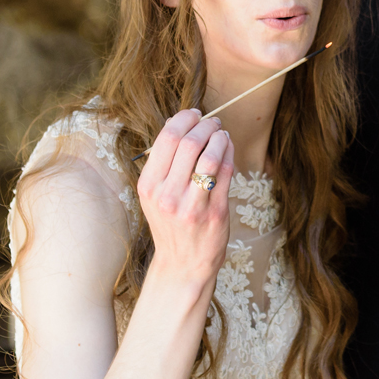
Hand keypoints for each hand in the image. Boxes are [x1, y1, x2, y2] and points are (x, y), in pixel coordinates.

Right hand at [136, 108, 234, 281]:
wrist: (183, 264)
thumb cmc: (171, 224)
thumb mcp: (155, 196)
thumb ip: (164, 164)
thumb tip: (180, 124)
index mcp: (149, 186)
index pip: (166, 138)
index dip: (183, 119)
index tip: (194, 114)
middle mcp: (167, 195)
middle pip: (188, 143)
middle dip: (205, 125)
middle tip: (213, 121)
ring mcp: (192, 205)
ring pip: (210, 155)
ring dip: (219, 137)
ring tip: (221, 133)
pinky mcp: (215, 212)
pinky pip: (226, 172)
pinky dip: (229, 152)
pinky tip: (228, 147)